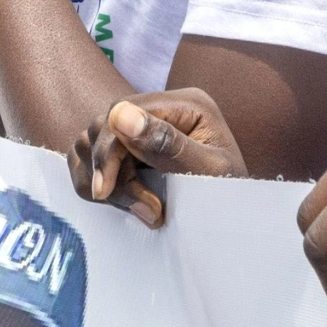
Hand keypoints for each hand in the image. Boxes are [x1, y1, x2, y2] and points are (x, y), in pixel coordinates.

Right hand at [69, 90, 244, 228]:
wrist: (238, 222)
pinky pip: (88, 157)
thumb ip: (167, 145)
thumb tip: (121, 115)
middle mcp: (162, 108)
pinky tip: (123, 202)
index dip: (108, 152)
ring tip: (143, 209)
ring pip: (90, 142)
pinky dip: (94, 180)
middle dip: (112, 172)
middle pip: (103, 126)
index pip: (124, 111)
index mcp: (186, 104)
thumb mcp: (208, 173)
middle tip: (142, 209)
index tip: (104, 192)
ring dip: (104, 180)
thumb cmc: (230, 198)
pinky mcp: (130, 149)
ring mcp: (143, 128)